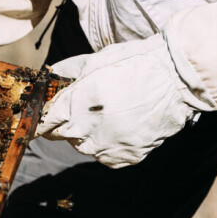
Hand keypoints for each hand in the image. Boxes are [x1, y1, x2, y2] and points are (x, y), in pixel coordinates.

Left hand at [36, 34, 208, 167]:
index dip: (41, 120)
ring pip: (84, 147)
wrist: (177, 78)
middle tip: (83, 109)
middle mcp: (91, 129)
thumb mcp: (93, 61)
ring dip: (87, 135)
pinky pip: (106, 157)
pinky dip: (107, 146)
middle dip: (65, 123)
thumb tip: (46, 77)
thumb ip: (65, 72)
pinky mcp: (128, 156)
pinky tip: (119, 127)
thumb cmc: (134, 64)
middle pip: (63, 135)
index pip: (46, 121)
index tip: (40, 119)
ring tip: (106, 115)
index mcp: (78, 103)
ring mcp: (110, 146)